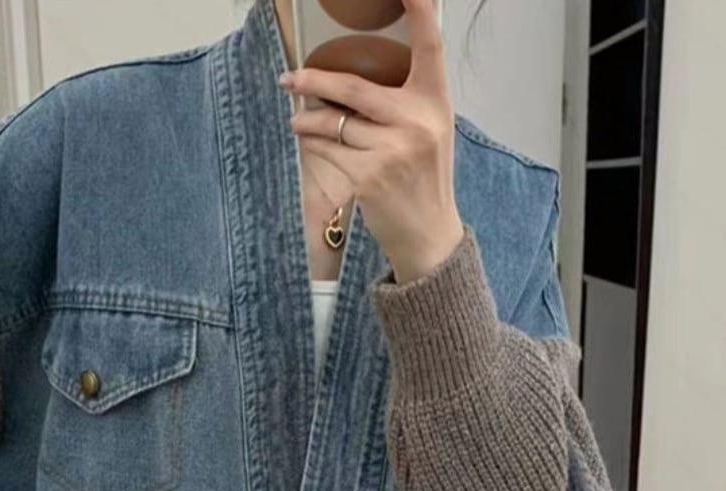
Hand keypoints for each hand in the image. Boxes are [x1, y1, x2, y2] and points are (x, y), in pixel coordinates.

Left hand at [279, 0, 463, 283]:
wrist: (428, 234)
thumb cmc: (423, 179)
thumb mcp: (428, 133)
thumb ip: (402, 104)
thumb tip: (350, 84)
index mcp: (435, 103)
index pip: (430, 46)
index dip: (420, 10)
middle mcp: (416, 122)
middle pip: (353, 87)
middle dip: (313, 82)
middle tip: (291, 79)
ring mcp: (391, 150)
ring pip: (333, 123)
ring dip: (307, 122)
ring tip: (298, 122)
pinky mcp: (368, 177)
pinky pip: (327, 152)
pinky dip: (314, 148)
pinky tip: (311, 148)